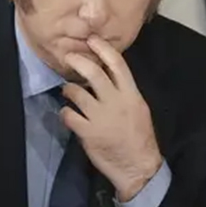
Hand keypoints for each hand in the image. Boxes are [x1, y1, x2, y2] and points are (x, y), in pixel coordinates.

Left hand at [62, 35, 162, 200]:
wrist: (138, 167)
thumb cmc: (140, 138)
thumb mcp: (139, 109)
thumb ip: (125, 93)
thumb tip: (109, 77)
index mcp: (131, 95)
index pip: (118, 65)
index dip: (102, 49)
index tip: (91, 40)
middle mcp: (116, 102)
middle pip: (93, 73)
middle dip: (78, 61)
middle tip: (68, 57)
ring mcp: (101, 118)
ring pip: (76, 93)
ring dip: (68, 89)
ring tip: (67, 91)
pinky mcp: (88, 133)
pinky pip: (69, 115)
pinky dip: (65, 113)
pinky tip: (68, 114)